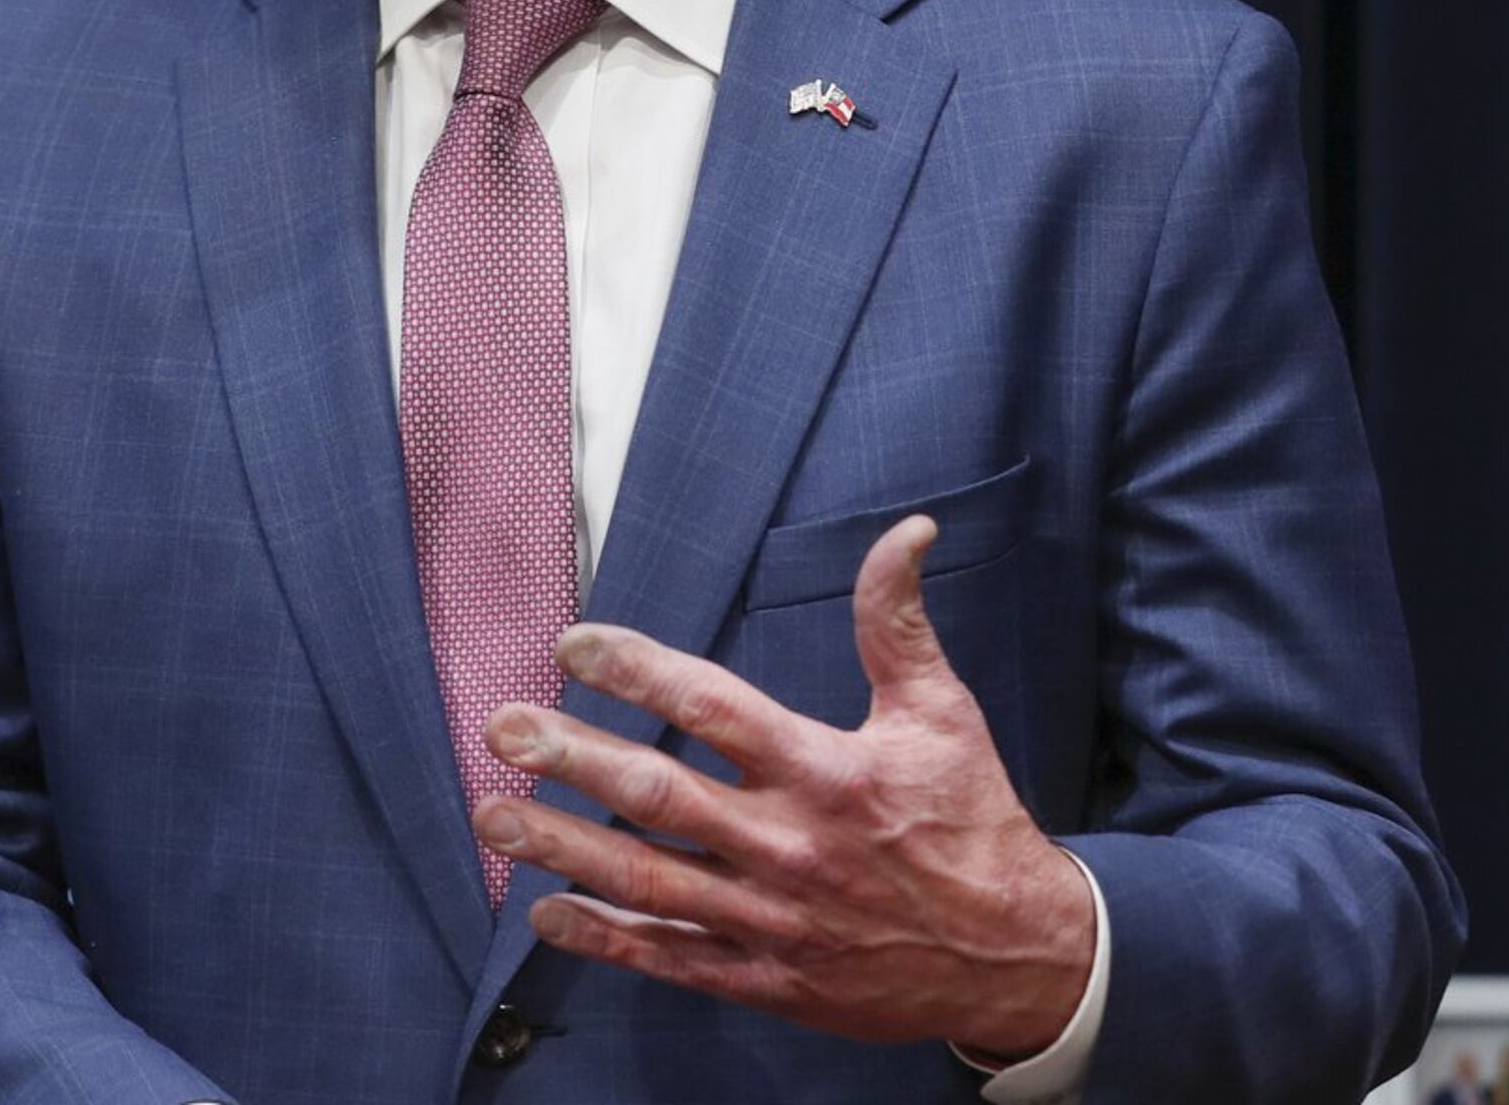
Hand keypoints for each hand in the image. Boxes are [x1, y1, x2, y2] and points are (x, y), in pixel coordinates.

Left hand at [472, 516, 1096, 1059]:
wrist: (1015, 955)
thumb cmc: (973, 821)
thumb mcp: (942, 712)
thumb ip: (898, 622)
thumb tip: (906, 532)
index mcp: (827, 771)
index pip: (713, 707)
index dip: (637, 672)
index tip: (575, 646)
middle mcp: (788, 844)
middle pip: (657, 794)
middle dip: (571, 757)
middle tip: (504, 729)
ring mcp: (771, 918)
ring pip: (645, 878)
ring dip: (561, 845)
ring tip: (494, 815)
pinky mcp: (767, 977)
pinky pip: (670, 956)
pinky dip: (605, 936)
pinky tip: (547, 913)